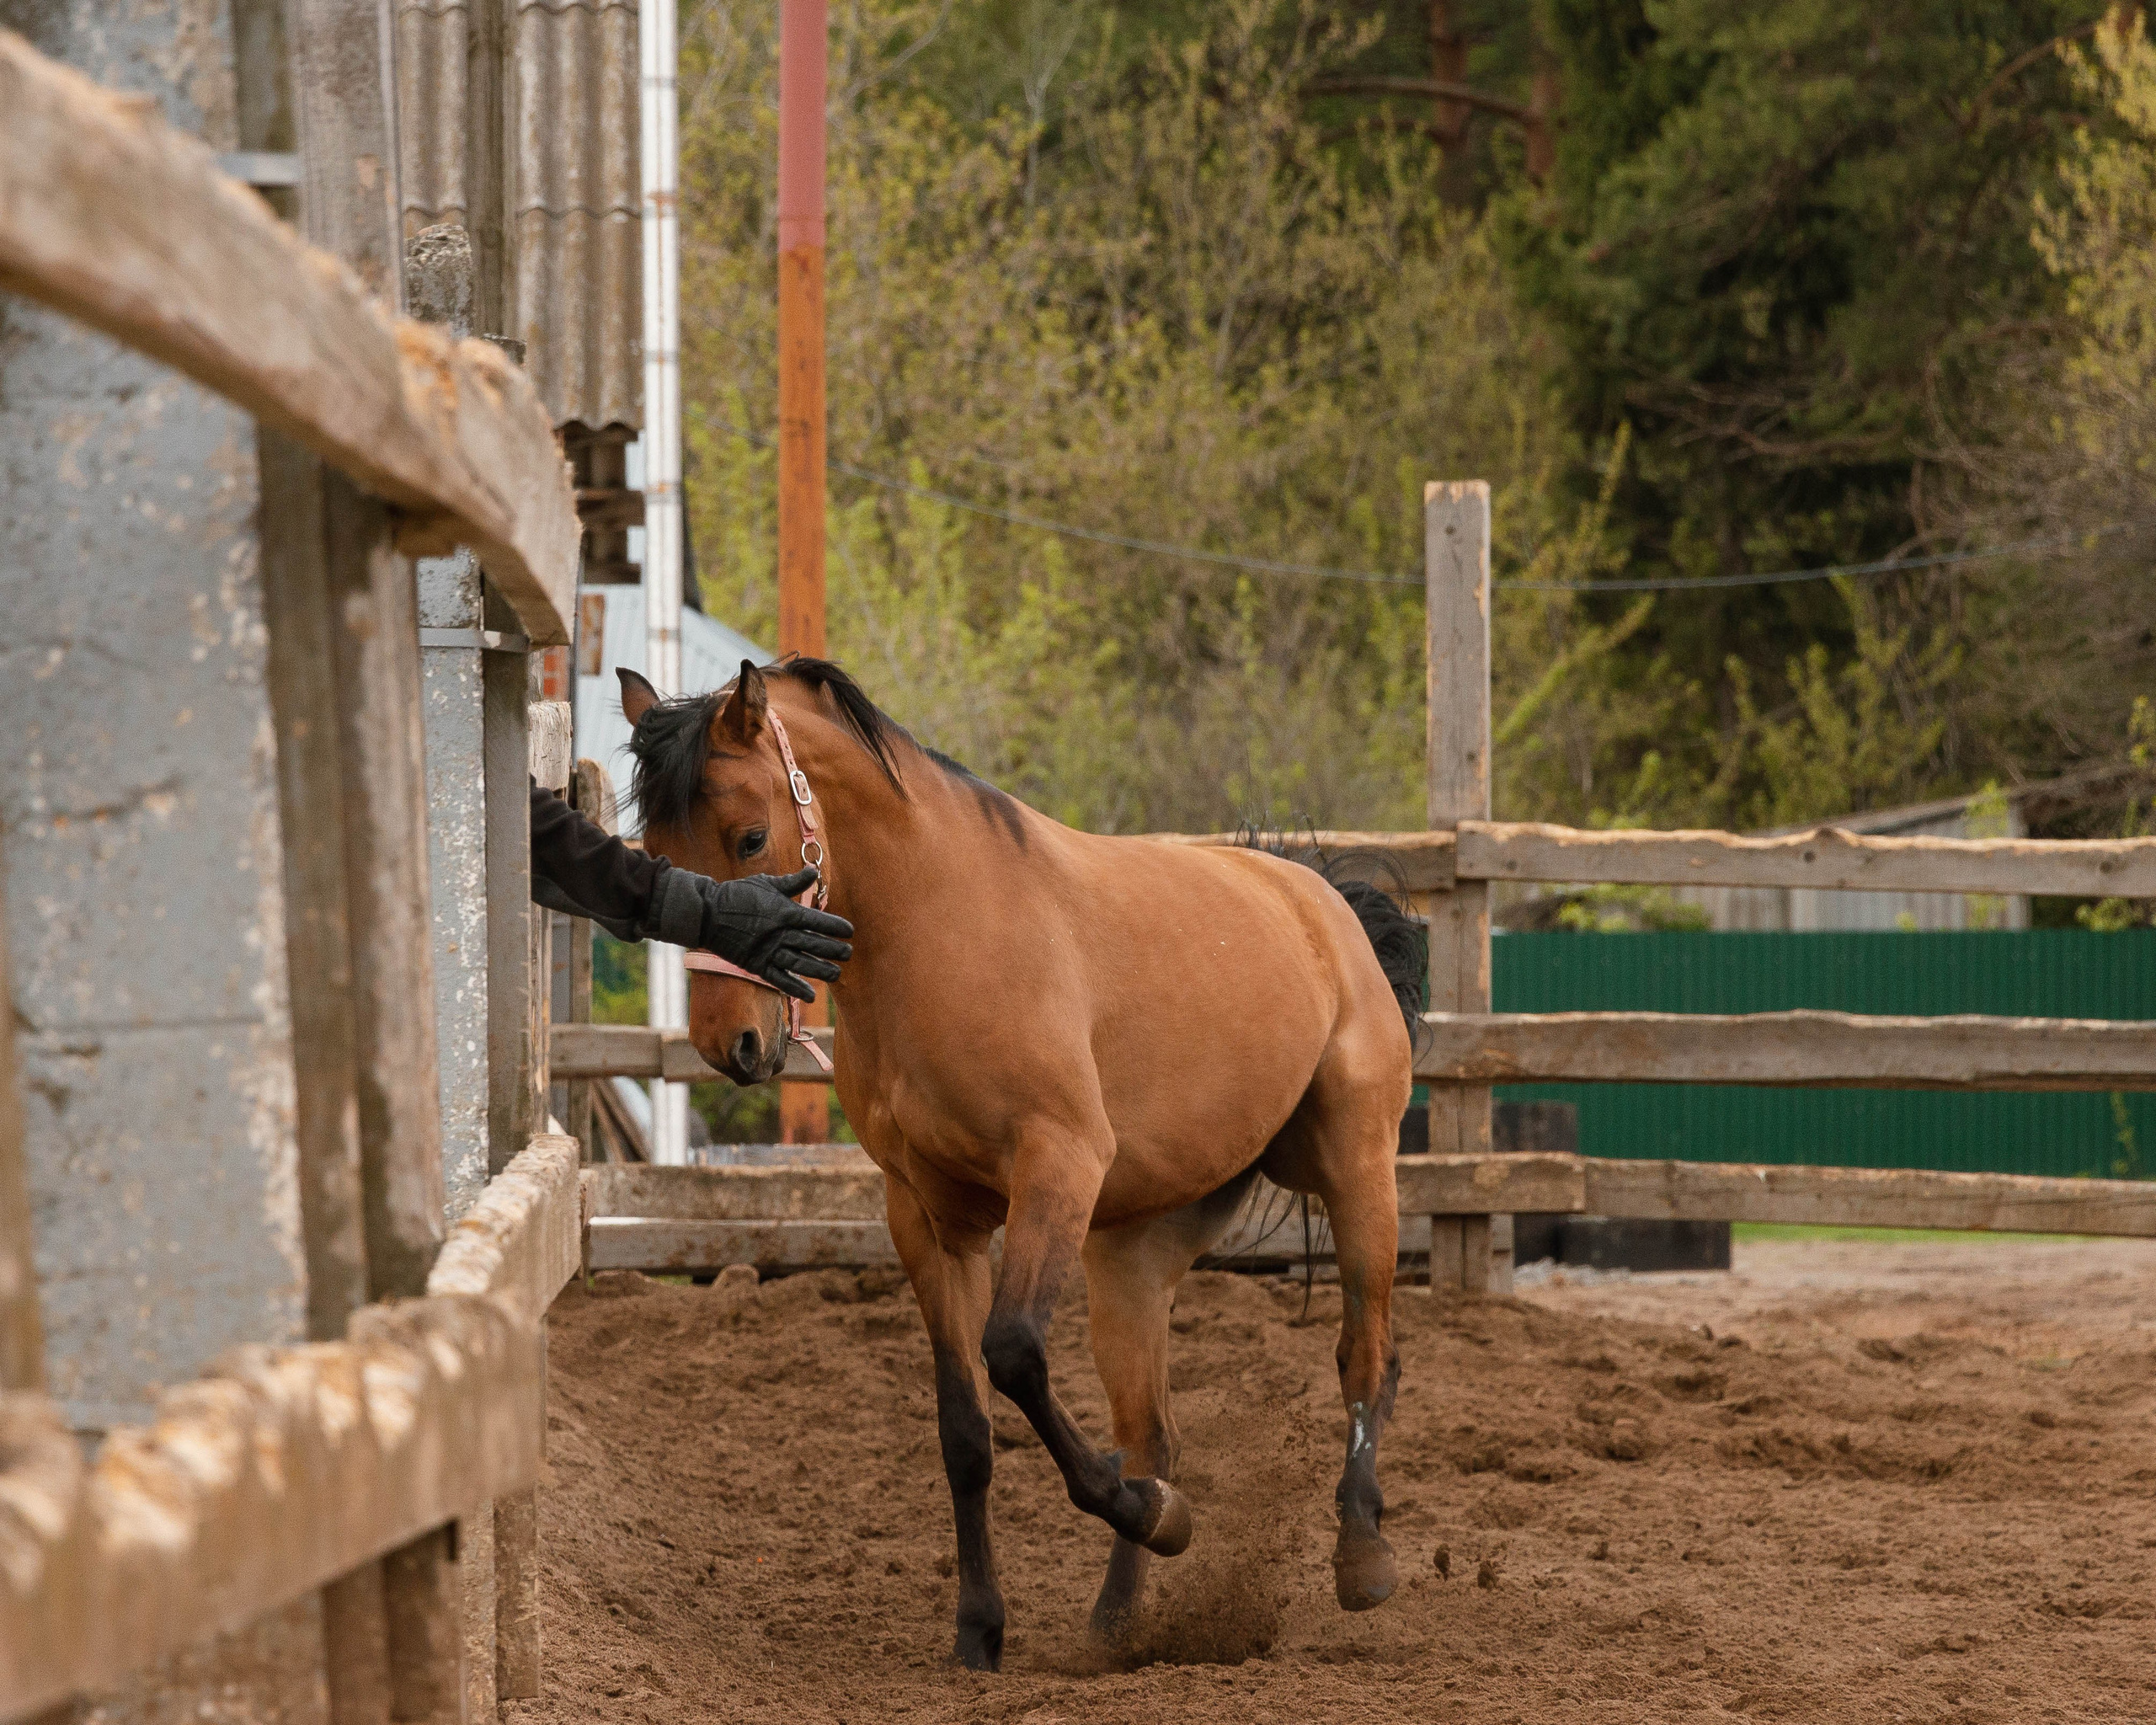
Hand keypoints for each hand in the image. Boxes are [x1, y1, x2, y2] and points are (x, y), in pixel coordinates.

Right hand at [694, 868, 853, 1001]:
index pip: (817, 920)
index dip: (836, 926)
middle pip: (813, 944)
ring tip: (836, 975)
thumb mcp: (766, 883)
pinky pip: (779, 979)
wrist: (707, 913)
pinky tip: (810, 996)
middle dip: (834, 949)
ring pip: (800, 963)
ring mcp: (768, 951)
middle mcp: (780, 933)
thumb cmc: (738, 894)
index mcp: (785, 912)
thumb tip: (813, 870)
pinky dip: (795, 988)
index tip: (849, 931)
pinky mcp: (756, 965)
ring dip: (820, 970)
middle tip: (849, 953)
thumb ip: (792, 882)